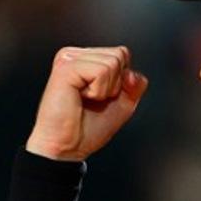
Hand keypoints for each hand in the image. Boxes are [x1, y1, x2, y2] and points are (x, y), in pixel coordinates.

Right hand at [25, 46, 148, 160]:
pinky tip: (80, 98)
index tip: (101, 96)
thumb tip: (131, 73)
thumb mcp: (123, 103)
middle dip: (115, 84)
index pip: (122, 53)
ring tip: (86, 99)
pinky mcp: (66, 68)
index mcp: (86, 60)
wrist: (67, 147)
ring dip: (105, 89)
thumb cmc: (87, 128)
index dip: (121, 80)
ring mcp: (69, 59)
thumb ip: (135, 84)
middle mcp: (76, 55)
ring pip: (113, 62)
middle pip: (120, 54)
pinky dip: (98, 91)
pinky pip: (102, 71)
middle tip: (92, 100)